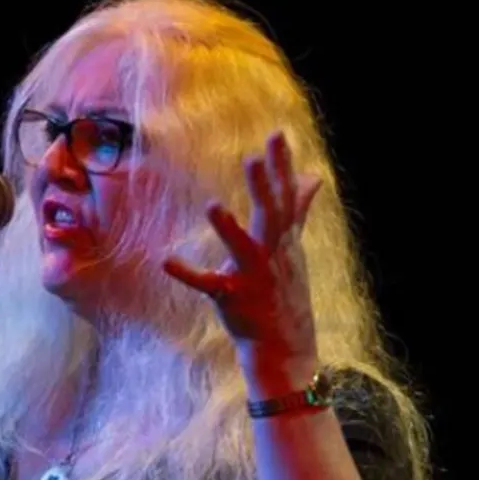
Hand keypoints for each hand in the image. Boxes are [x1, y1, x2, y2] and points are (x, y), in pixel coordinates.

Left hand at [162, 132, 321, 381]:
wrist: (285, 345)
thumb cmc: (285, 288)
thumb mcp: (294, 245)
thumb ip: (299, 207)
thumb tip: (312, 176)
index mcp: (283, 239)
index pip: (285, 197)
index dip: (281, 166)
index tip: (275, 134)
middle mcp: (271, 254)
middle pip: (271, 217)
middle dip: (263, 189)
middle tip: (253, 158)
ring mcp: (253, 277)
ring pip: (242, 250)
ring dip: (228, 230)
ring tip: (212, 206)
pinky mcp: (232, 298)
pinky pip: (208, 284)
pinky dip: (188, 274)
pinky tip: (166, 261)